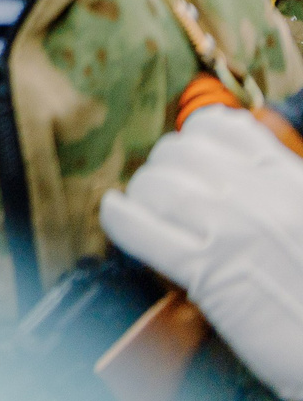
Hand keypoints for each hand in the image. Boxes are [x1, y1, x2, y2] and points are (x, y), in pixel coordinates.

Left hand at [101, 107, 302, 399]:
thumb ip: (278, 190)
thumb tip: (227, 155)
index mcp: (290, 179)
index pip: (220, 128)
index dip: (193, 141)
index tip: (189, 163)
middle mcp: (260, 196)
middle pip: (179, 154)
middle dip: (165, 171)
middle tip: (167, 197)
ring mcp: (231, 230)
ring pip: (156, 185)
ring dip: (143, 196)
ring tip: (146, 212)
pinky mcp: (207, 272)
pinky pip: (139, 228)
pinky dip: (119, 217)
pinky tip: (116, 213)